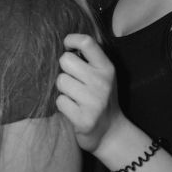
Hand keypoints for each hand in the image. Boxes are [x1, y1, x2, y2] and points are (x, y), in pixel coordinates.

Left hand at [56, 34, 120, 152]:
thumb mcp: (103, 76)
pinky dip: (63, 105)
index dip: (71, 39)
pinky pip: (60, 101)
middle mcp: (102, 83)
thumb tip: (66, 43)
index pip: (87, 42)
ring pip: (61, 81)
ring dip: (64, 89)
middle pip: (66, 61)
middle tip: (73, 80)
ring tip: (75, 97)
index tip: (67, 46)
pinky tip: (74, 109)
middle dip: (65, 69)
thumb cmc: (101, 98)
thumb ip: (90, 59)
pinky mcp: (83, 119)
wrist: (111, 132)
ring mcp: (94, 101)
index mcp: (107, 68)